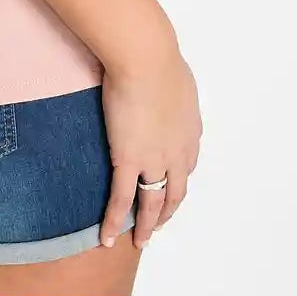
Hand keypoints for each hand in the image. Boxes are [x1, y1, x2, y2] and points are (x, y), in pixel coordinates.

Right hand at [98, 44, 202, 250]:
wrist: (145, 58)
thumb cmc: (157, 54)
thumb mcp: (174, 73)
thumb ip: (171, 87)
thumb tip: (165, 82)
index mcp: (189, 130)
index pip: (186, 165)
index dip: (176, 179)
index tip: (168, 186)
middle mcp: (178, 152)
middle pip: (175, 192)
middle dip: (167, 210)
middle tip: (158, 224)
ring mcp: (154, 159)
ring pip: (152, 202)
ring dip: (147, 225)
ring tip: (140, 240)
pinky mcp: (128, 160)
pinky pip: (122, 199)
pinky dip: (115, 221)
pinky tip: (107, 236)